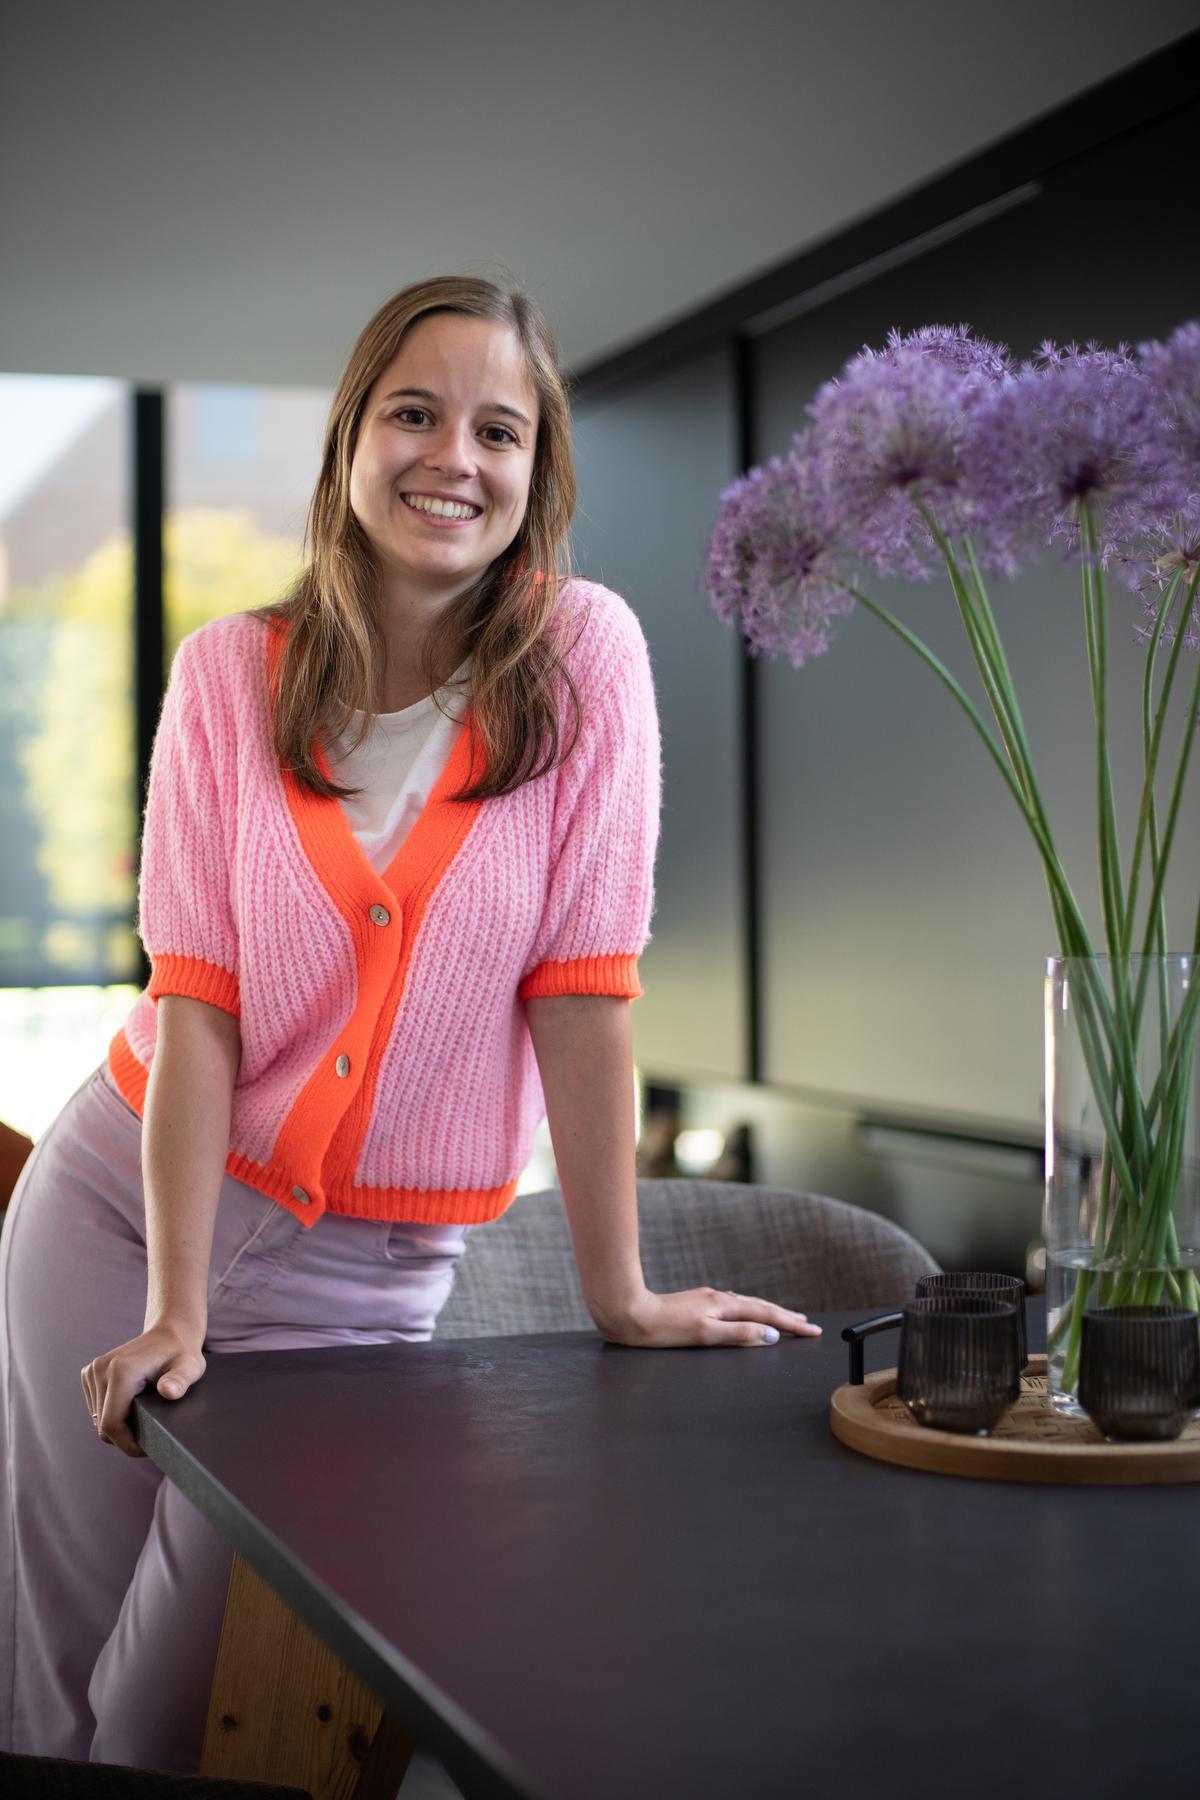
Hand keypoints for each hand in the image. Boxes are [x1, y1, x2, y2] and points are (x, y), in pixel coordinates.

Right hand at [81, 1325, 205, 1458]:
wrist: (169, 1333)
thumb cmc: (181, 1353)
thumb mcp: (190, 1367)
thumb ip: (181, 1380)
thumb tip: (168, 1391)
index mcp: (120, 1371)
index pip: (111, 1425)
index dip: (127, 1444)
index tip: (147, 1448)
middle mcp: (101, 1369)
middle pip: (103, 1424)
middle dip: (124, 1438)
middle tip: (149, 1436)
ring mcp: (93, 1370)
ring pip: (97, 1418)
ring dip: (117, 1426)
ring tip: (142, 1420)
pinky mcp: (90, 1373)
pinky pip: (95, 1407)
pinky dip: (110, 1414)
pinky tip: (130, 1407)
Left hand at [596, 1286, 822, 1349]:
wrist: (628, 1313)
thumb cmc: (663, 1329)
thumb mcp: (704, 1335)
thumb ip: (738, 1334)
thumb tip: (770, 1334)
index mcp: (723, 1305)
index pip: (766, 1315)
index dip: (791, 1325)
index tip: (813, 1331)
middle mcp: (718, 1298)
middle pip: (759, 1306)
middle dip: (785, 1316)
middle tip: (807, 1325)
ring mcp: (707, 1300)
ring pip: (746, 1305)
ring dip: (768, 1313)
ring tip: (784, 1319)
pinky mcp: (696, 1304)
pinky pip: (732, 1306)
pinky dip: (748, 1311)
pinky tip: (744, 1313)